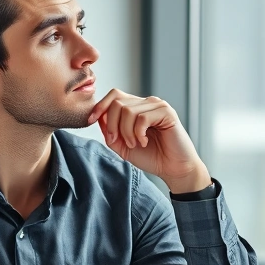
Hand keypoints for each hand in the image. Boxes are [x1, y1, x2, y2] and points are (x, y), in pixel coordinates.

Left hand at [88, 90, 211, 193]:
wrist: (173, 169)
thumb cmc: (151, 157)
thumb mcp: (122, 145)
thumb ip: (109, 131)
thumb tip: (98, 116)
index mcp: (137, 107)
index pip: (114, 95)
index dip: (100, 107)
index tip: (90, 121)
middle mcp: (147, 103)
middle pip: (117, 102)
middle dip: (112, 124)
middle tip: (120, 141)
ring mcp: (157, 106)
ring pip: (128, 110)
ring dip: (126, 132)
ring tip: (135, 144)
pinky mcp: (167, 112)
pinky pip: (142, 118)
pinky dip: (138, 133)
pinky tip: (144, 142)